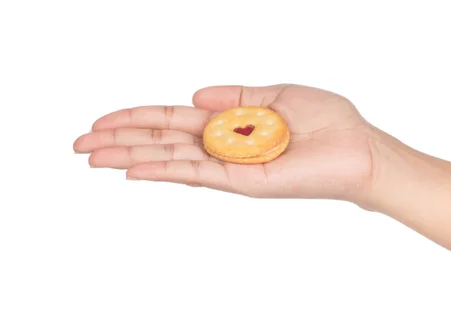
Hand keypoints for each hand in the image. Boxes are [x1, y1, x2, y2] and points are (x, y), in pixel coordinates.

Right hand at [73, 84, 375, 203]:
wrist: (358, 149)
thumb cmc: (327, 122)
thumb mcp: (278, 94)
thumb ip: (236, 95)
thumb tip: (194, 95)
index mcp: (231, 124)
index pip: (174, 120)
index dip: (137, 117)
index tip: (103, 120)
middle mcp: (225, 147)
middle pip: (162, 141)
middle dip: (119, 140)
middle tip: (78, 144)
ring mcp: (231, 166)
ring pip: (170, 159)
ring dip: (128, 156)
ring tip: (90, 156)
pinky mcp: (244, 181)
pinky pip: (197, 173)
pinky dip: (163, 171)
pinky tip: (132, 169)